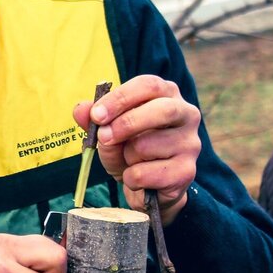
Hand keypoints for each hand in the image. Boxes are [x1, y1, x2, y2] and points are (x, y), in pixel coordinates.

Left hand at [73, 75, 200, 223]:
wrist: (148, 188)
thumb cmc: (130, 150)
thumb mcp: (109, 131)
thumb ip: (94, 118)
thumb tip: (81, 110)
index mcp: (167, 94)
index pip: (148, 85)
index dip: (120, 98)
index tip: (97, 115)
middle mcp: (186, 114)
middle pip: (161, 110)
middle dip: (126, 123)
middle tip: (103, 137)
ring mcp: (190, 144)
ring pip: (147, 146)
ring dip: (126, 157)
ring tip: (130, 161)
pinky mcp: (187, 172)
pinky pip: (146, 174)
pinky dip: (130, 179)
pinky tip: (137, 179)